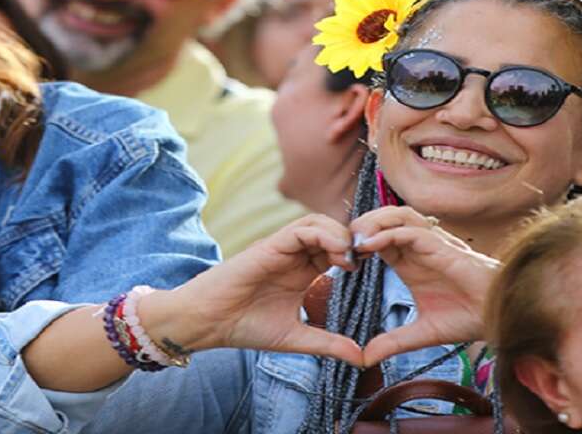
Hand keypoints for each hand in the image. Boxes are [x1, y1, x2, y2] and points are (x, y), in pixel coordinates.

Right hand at [143, 214, 362, 363]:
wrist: (208, 322)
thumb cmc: (244, 327)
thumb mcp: (296, 337)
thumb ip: (328, 343)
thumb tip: (362, 358)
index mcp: (301, 272)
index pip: (336, 251)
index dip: (357, 256)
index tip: (374, 273)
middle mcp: (293, 255)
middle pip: (331, 231)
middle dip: (354, 240)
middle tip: (371, 259)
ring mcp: (281, 248)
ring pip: (318, 223)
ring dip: (340, 235)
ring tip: (352, 258)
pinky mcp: (269, 245)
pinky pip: (301, 228)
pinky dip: (323, 234)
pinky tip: (336, 254)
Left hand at [350, 207, 499, 365]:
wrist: (500, 317)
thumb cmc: (468, 317)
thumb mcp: (421, 333)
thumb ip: (393, 341)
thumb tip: (365, 359)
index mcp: (409, 260)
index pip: (376, 237)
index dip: (355, 242)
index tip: (337, 260)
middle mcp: (418, 246)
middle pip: (383, 218)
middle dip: (359, 225)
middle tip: (338, 245)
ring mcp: (431, 243)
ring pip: (397, 215)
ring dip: (372, 223)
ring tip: (353, 242)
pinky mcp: (443, 247)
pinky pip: (411, 230)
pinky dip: (388, 234)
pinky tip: (370, 247)